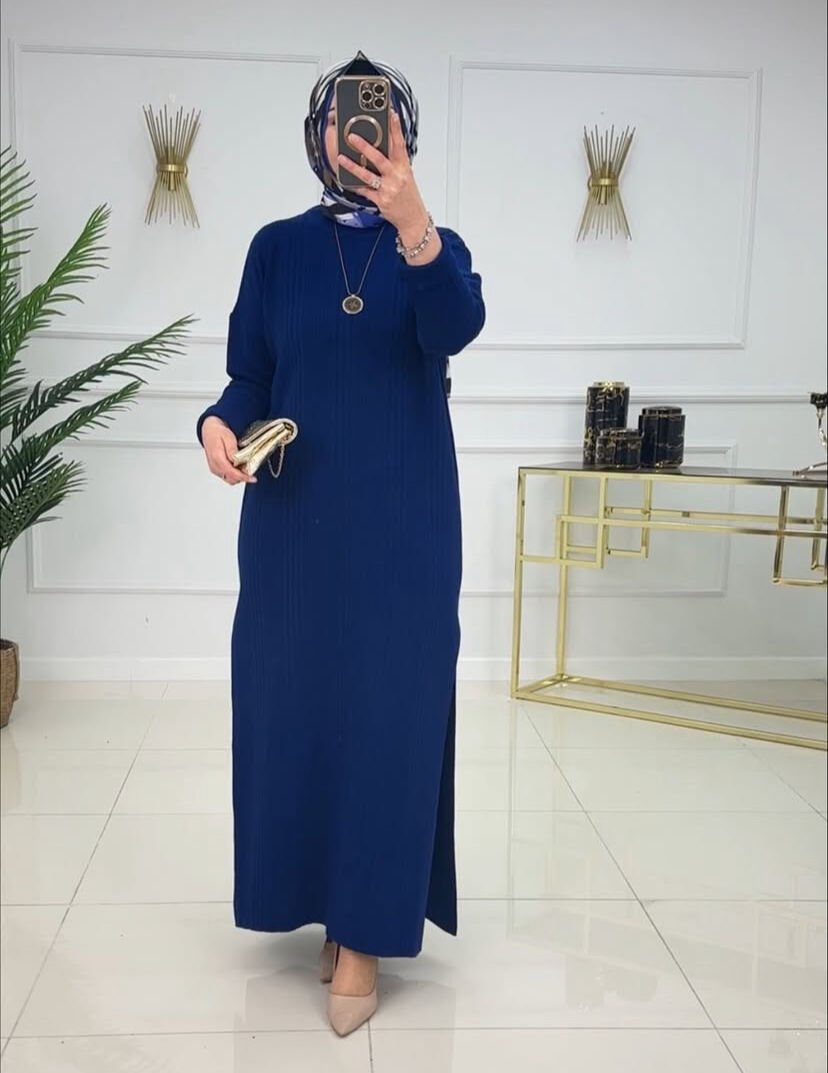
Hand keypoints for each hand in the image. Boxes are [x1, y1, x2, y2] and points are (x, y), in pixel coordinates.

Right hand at [201, 416, 256, 483]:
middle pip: (231, 479)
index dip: (243, 477)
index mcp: (217, 457)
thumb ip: (233, 451)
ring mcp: (214, 468)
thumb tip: (238, 461)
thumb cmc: (218, 432)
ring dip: (238, 477)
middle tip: (251, 472)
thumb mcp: (228, 438)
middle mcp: (214, 465)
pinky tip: (239, 468)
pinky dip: (234, 475)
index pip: (231, 473)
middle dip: (242, 477)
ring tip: (246, 469)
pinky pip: (226, 476)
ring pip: (229, 480)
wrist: (209, 430)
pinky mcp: (215, 469)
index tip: (252, 478)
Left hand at [337, 110, 426, 232]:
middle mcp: (397, 177)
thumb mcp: (406, 176)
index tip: (391, 114)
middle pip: (379, 158)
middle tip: (352, 136)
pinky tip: (347, 180)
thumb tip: (381, 147)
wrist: (414, 219)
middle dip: (365, 146)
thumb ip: (395, 162)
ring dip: (353, 166)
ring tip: (341, 158)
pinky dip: (355, 185)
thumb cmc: (409, 197)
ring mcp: (388, 189)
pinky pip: (365, 191)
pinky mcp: (381, 201)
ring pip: (368, 175)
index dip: (396, 128)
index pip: (400, 144)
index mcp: (404, 168)